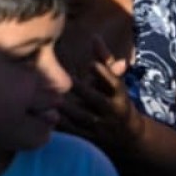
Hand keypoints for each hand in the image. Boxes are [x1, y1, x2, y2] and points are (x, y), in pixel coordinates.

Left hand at [57, 35, 142, 155]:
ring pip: (84, 118)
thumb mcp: (114, 82)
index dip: (104, 74)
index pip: (114, 83)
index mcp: (119, 94)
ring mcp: (102, 127)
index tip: (91, 64)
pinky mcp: (90, 139)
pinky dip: (61, 125)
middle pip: (96, 100)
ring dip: (67, 109)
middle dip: (82, 90)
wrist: (130, 138)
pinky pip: (75, 133)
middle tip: (63, 80)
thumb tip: (94, 36)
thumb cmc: (115, 100)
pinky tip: (45, 116)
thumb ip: (104, 60)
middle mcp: (112, 111)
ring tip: (51, 97)